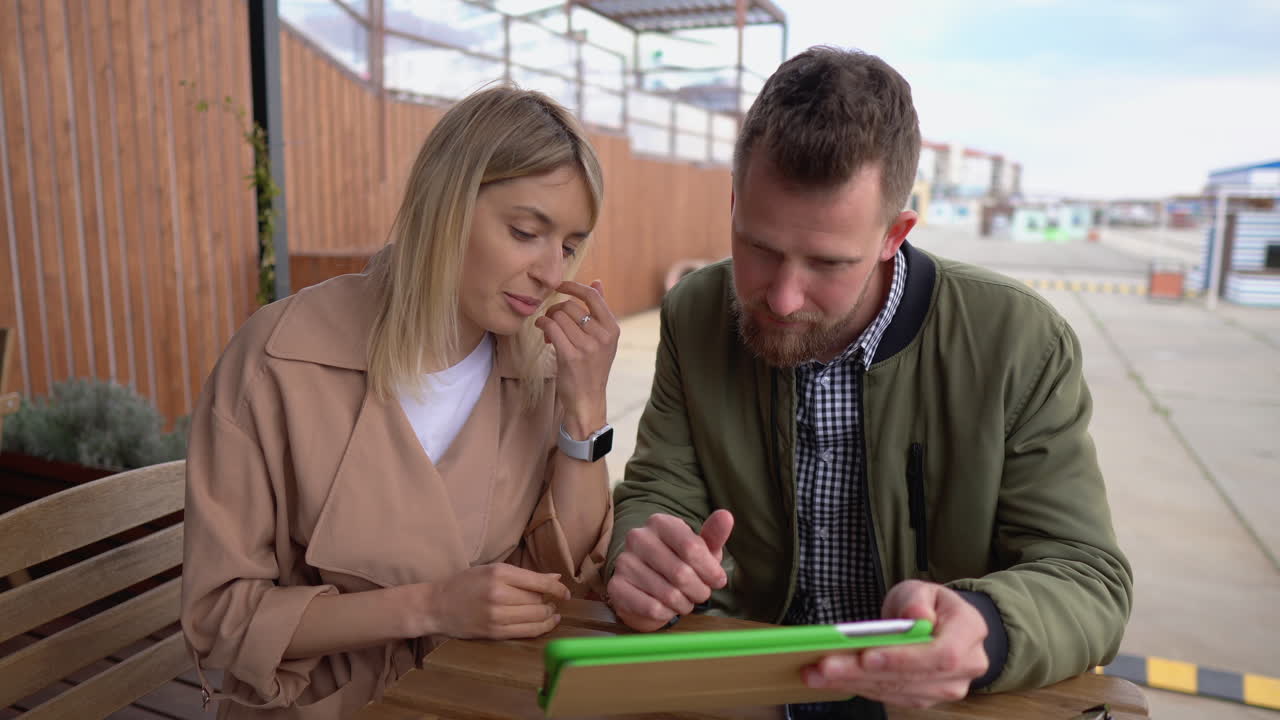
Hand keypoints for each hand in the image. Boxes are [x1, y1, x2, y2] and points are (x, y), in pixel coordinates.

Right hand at [422, 563, 570, 639]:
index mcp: (499, 573)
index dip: (557, 589)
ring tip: (551, 612)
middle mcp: (499, 594)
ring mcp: (496, 616)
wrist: (437, 606)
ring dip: (548, 616)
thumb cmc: (465, 584)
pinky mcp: (494, 632)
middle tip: (553, 601)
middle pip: (538, 600)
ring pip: (535, 617)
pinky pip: (526, 632)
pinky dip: (541, 628)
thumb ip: (525, 575)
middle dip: (550, 602)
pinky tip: (547, 622)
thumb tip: (554, 577)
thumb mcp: (493, 570)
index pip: (539, 582)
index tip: (566, 592)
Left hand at [534, 280, 618, 438]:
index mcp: (612, 329)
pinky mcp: (571, 356)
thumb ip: (599, 311)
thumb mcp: (602, 339)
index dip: (573, 286)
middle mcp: (603, 336)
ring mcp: (588, 346)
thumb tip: (597, 282)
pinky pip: (552, 328)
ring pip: (559, 316)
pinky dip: (543, 325)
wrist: (588, 400)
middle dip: (555, 309)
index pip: (592, 296)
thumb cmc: (592, 368)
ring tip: (549, 331)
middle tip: (551, 320)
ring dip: (548, 319)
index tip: (559, 286)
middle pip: (571, 306)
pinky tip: (543, 331)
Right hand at [607, 510, 733, 631]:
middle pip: (682, 573)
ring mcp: (624, 562)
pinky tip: (667, 608)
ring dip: (685, 604)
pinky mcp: (616, 587)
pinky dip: (667, 613)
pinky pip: (653, 608)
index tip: (718, 580)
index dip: (711, 570)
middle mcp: (638, 538)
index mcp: (660, 522)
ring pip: (669, 594)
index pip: (692, 548)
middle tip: (701, 594)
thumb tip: (727, 516)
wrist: (645, 585)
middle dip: (700, 590)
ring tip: (685, 600)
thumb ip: (714, 534)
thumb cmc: (680, 563)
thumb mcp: (700, 548)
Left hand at [802, 580, 988, 708]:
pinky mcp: (924, 698)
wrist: (943, 625)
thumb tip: (916, 617)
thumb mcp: (923, 588)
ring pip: (896, 691)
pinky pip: (889, 697)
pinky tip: (832, 679)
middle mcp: (965, 668)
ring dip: (853, 683)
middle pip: (911, 678)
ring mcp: (945, 689)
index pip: (940, 654)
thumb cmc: (931, 604)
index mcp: (969, 633)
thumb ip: (917, 600)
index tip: (867, 657)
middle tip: (823, 666)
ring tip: (817, 672)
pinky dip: (859, 687)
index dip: (903, 659)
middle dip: (862, 673)